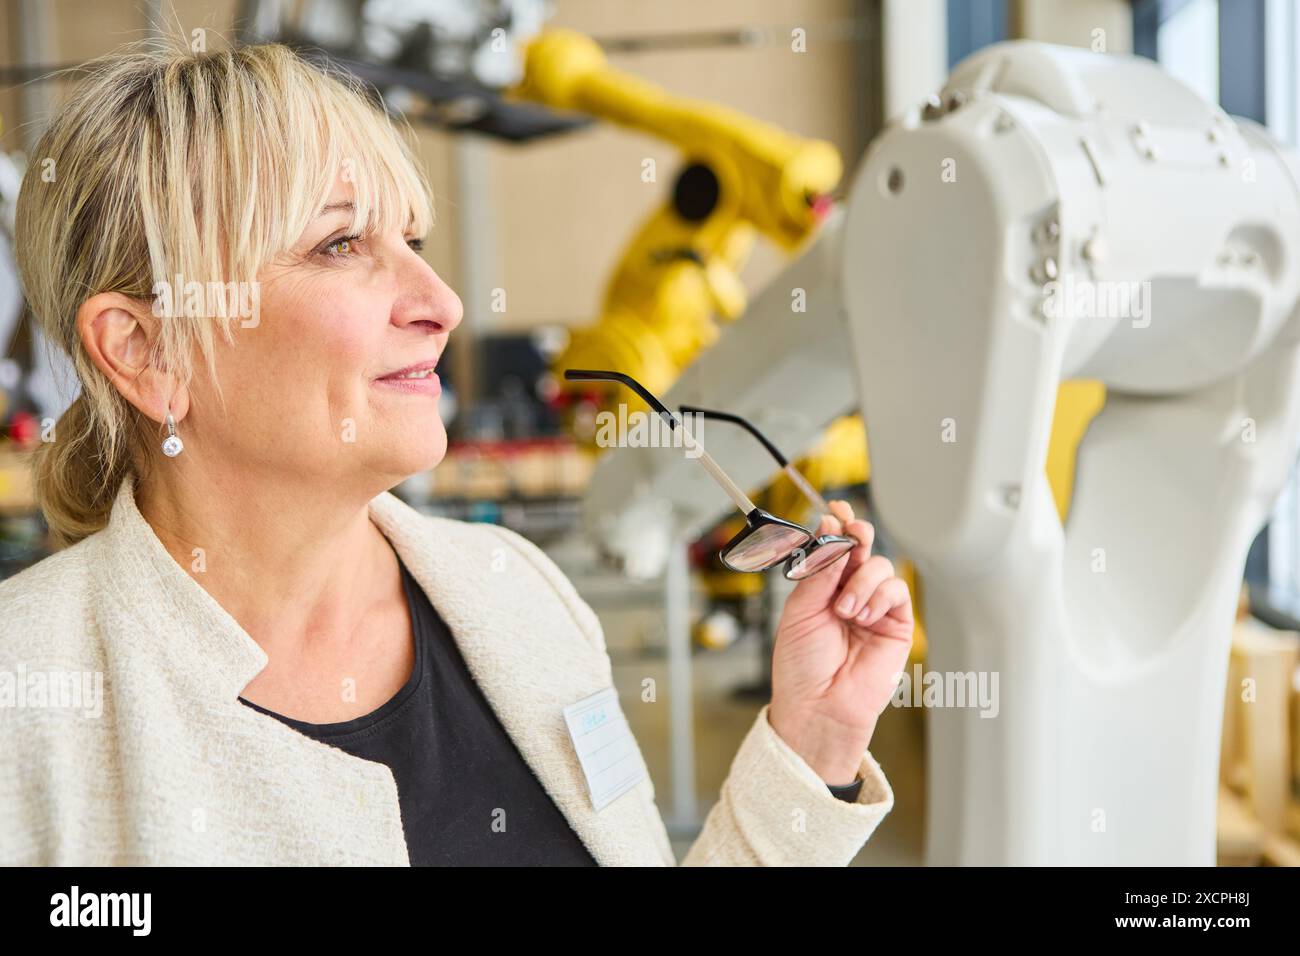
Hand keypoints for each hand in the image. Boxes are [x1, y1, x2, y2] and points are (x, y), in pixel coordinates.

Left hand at [768, 500, 913, 784]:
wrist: (818, 706)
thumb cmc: (802, 667)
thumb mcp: (800, 611)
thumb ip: (819, 572)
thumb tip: (833, 535)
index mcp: (820, 587)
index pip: (833, 547)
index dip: (837, 526)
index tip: (835, 511)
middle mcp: (847, 593)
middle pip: (861, 548)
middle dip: (858, 535)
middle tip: (852, 534)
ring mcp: (873, 608)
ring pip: (880, 566)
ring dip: (861, 580)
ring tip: (845, 610)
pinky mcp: (896, 624)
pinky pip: (896, 591)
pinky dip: (879, 596)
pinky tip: (863, 616)